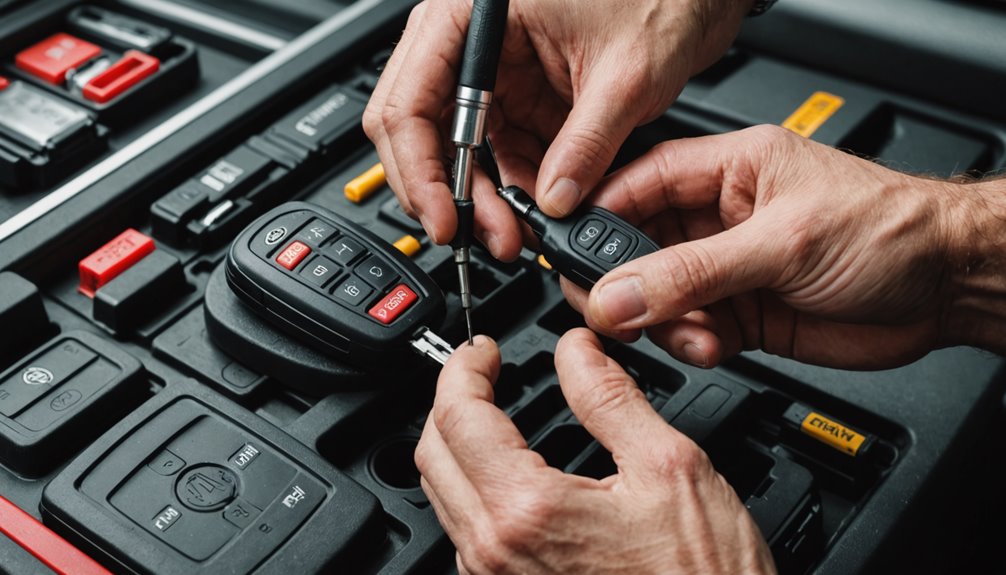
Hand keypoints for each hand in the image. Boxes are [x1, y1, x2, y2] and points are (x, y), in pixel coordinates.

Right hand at [364, 0, 749, 260]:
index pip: (412, 99)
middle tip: (470, 235)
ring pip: (458, 150)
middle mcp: (471, 41)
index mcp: (475, 12)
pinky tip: (527, 214)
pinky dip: (509, 188)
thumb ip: (587, 143)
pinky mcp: (519, 98)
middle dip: (445, 190)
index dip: (419, 169)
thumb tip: (554, 200)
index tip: (443, 218)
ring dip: (480, 198)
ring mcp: (494, 73)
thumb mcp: (627, 73)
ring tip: (509, 236)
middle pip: (420, 128)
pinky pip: (499, 153)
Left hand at [416, 330, 774, 573]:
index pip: (459, 416)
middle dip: (451, 400)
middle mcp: (497, 554)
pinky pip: (467, 532)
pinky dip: (475, 487)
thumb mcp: (669, 468)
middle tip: (483, 373)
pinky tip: (509, 472)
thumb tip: (578, 351)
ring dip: (459, 444)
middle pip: (433, 454)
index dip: (464, 368)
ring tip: (493, 413)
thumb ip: (611, 398)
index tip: (482, 351)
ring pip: (444, 495)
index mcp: (529, 511)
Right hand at [561, 124, 989, 369]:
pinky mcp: (743, 314)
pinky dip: (691, 345)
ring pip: (659, 298)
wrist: (947, 288)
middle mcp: (721, 218)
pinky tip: (714, 344)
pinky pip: (691, 332)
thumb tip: (620, 292)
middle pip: (638, 248)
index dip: (598, 215)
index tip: (569, 250)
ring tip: (692, 330)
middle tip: (616, 310)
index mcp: (728, 171)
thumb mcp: (781, 242)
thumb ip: (693, 271)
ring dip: (663, 322)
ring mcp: (729, 269)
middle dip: (624, 282)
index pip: (638, 185)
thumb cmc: (889, 230)